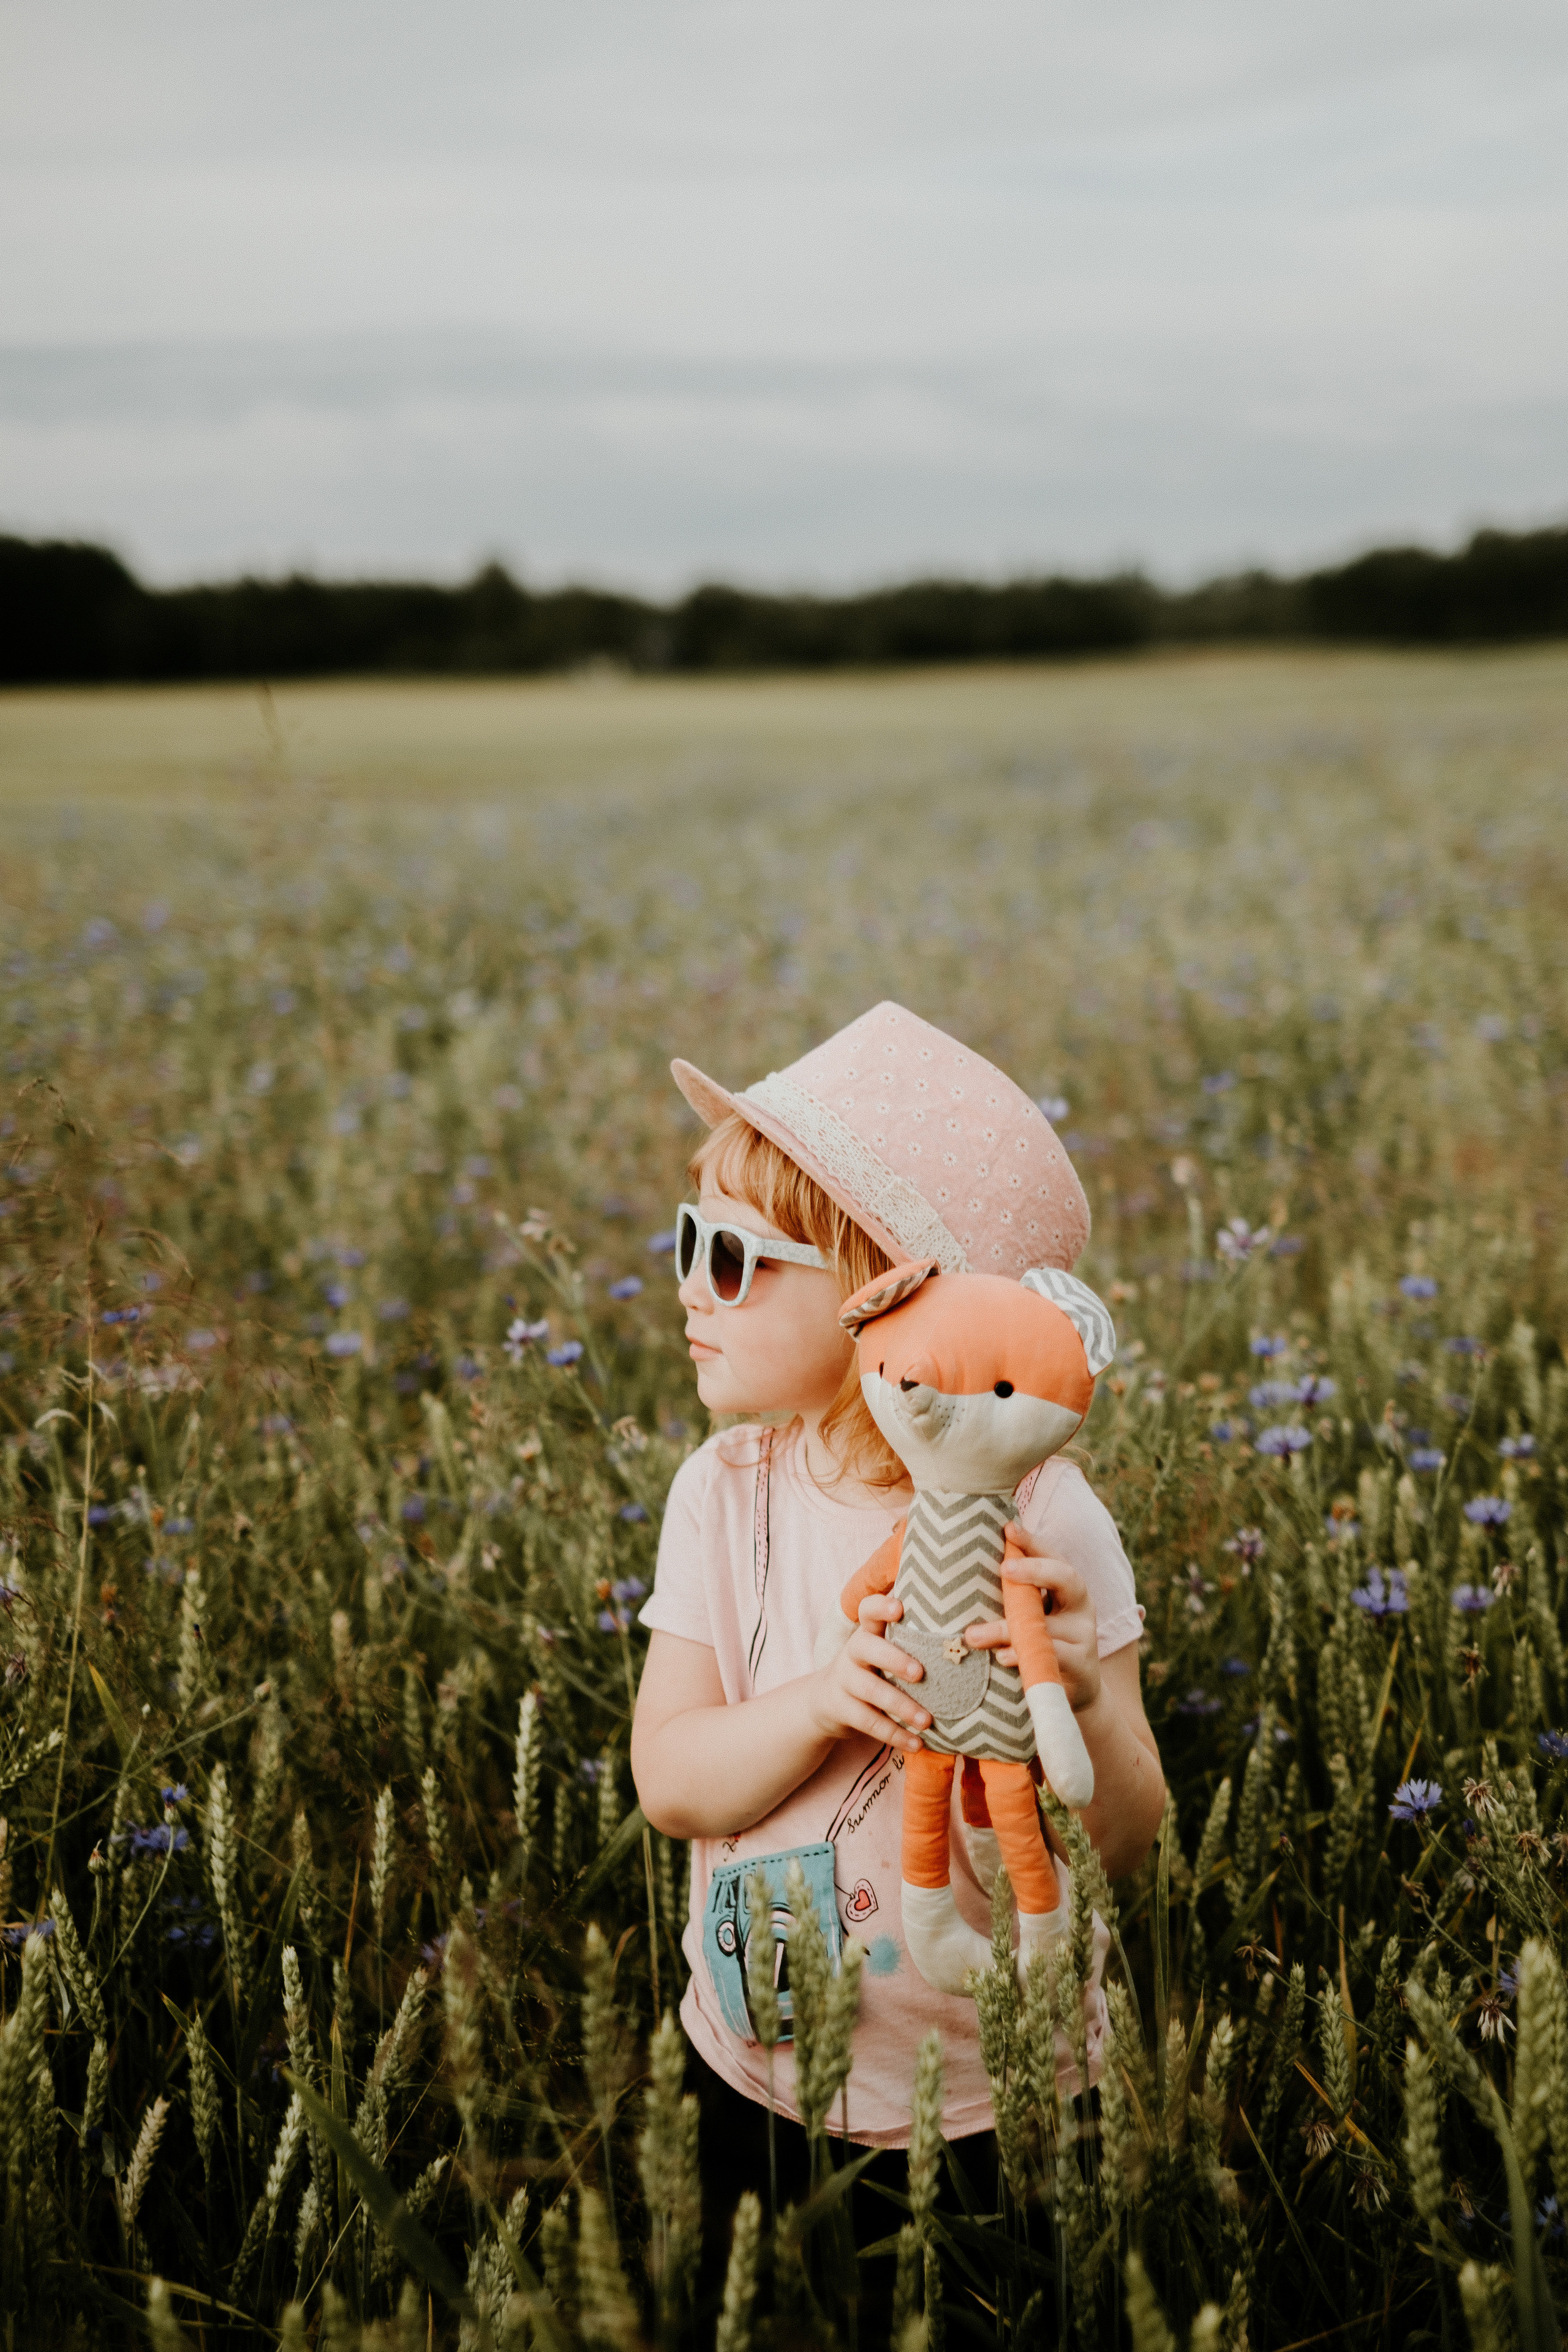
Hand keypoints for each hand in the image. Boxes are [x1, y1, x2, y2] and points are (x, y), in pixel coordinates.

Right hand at [809, 1593, 930, 1754]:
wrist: (828, 1700)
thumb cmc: (873, 1668)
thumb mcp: (882, 1648)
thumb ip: (911, 1639)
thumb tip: (970, 1631)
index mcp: (868, 1632)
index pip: (868, 1609)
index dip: (881, 1607)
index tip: (899, 1608)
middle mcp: (853, 1651)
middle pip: (867, 1647)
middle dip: (894, 1659)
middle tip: (920, 1673)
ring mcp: (845, 1680)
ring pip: (871, 1690)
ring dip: (901, 1706)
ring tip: (927, 1721)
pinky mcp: (841, 1709)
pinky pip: (869, 1723)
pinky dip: (895, 1735)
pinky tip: (917, 1744)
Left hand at [963, 1524, 1102, 1715]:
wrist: (1074, 1691)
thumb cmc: (1042, 1643)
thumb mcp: (1033, 1615)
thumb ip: (1013, 1594)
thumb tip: (964, 1562)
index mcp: (1068, 1588)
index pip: (1053, 1556)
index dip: (1033, 1543)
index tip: (1009, 1529)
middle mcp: (1080, 1606)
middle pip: (1066, 1578)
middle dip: (1035, 1570)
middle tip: (1004, 1568)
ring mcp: (1083, 1636)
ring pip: (1047, 1626)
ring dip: (1007, 1629)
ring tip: (972, 1634)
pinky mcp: (1081, 1667)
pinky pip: (1053, 1657)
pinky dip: (1024, 1656)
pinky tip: (1002, 1657)